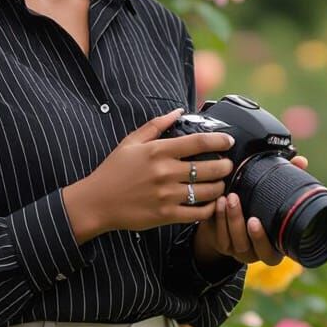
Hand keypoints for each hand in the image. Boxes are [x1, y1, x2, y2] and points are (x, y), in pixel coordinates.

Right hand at [62, 106, 237, 236]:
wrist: (97, 201)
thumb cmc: (113, 170)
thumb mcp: (131, 142)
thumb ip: (156, 125)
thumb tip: (178, 111)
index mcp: (158, 151)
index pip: (198, 142)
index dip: (219, 140)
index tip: (229, 141)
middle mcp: (165, 172)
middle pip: (209, 167)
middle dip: (225, 165)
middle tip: (228, 164)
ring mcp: (167, 195)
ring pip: (207, 191)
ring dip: (220, 186)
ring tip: (221, 183)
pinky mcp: (166, 214)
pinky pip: (197, 213)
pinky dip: (210, 208)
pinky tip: (211, 203)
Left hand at [196, 155, 309, 265]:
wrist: (236, 219)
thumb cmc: (260, 205)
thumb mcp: (273, 195)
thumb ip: (289, 179)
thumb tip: (301, 161)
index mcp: (272, 246)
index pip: (270, 255)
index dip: (262, 240)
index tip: (255, 220)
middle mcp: (254, 252)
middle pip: (246, 246)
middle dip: (238, 222)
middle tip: (235, 198)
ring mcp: (236, 250)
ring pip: (230, 240)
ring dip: (227, 216)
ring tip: (226, 196)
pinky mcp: (221, 244)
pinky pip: (218, 235)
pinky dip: (217, 218)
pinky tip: (217, 201)